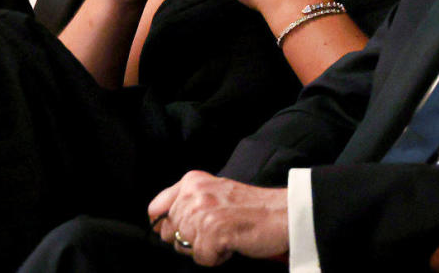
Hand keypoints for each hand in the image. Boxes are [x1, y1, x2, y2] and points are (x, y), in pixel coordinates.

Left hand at [148, 171, 288, 265]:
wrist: (283, 213)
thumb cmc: (252, 206)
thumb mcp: (214, 192)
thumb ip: (188, 201)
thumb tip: (161, 224)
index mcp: (192, 181)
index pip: (155, 209)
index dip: (166, 225)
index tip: (182, 230)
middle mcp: (193, 193)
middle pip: (169, 233)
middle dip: (190, 239)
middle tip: (217, 231)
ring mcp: (202, 211)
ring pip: (184, 247)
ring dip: (205, 248)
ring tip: (226, 235)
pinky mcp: (213, 230)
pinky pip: (201, 258)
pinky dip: (216, 257)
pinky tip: (232, 243)